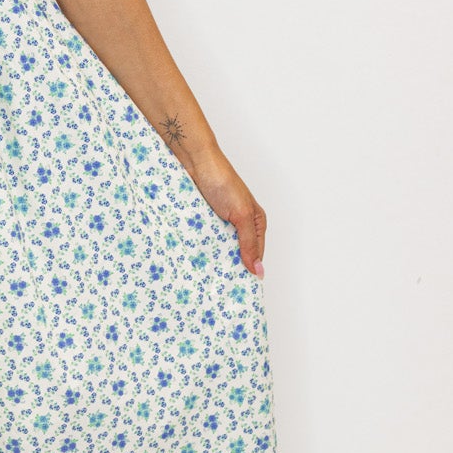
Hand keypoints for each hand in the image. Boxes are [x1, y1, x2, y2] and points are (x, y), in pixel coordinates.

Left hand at [181, 146, 266, 277]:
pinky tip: (194, 260)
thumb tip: (258, 271)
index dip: (248, 271)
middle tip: (220, 288)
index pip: (255, 256)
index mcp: (255, 223)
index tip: (239, 290)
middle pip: (236, 253)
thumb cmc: (222, 182)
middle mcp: (239, 224)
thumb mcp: (241, 215)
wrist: (195, 162)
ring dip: (212, 258)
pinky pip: (202, 240)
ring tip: (206, 278)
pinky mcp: (202, 220)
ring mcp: (219, 223)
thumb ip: (248, 243)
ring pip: (218, 249)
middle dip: (229, 266)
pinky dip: (199, 248)